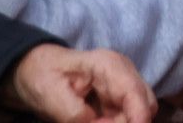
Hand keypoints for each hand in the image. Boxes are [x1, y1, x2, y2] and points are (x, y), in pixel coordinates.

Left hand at [7, 44, 155, 122]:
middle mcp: (124, 73)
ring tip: (89, 121)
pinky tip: (93, 121)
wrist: (37, 70)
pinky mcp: (119, 99)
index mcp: (109, 66)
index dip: (137, 120)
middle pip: (144, 108)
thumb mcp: (51, 96)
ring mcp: (124, 86)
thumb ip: (76, 115)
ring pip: (138, 115)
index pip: (137, 96)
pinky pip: (126, 118)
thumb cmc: (43, 76)